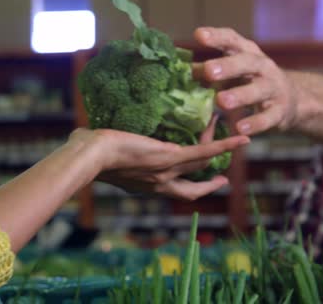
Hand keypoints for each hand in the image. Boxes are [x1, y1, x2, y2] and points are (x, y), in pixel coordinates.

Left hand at [79, 116, 249, 200]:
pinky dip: (224, 146)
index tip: (191, 183)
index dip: (184, 189)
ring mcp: (167, 172)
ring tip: (238, 139)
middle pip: (191, 186)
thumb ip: (98, 147)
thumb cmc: (87, 152)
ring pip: (201, 166)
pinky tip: (240, 139)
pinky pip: (204, 154)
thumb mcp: (99, 154)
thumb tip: (82, 133)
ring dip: (219, 152)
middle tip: (222, 179)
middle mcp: (159, 183)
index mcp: (144, 184)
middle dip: (208, 185)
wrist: (92, 155)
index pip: (170, 189)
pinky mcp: (172, 157)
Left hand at [194, 27, 298, 134]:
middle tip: (209, 71)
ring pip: (258, 90)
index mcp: (247, 53)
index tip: (199, 35)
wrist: (292, 101)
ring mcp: (273, 88)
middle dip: (228, 66)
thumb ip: (207, 72)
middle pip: (247, 62)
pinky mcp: (279, 111)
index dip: (217, 37)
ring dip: (240, 95)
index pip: (232, 40)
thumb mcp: (231, 73)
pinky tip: (239, 129)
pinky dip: (254, 124)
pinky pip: (267, 117)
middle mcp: (262, 67)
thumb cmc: (251, 82)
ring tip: (221, 101)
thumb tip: (180, 70)